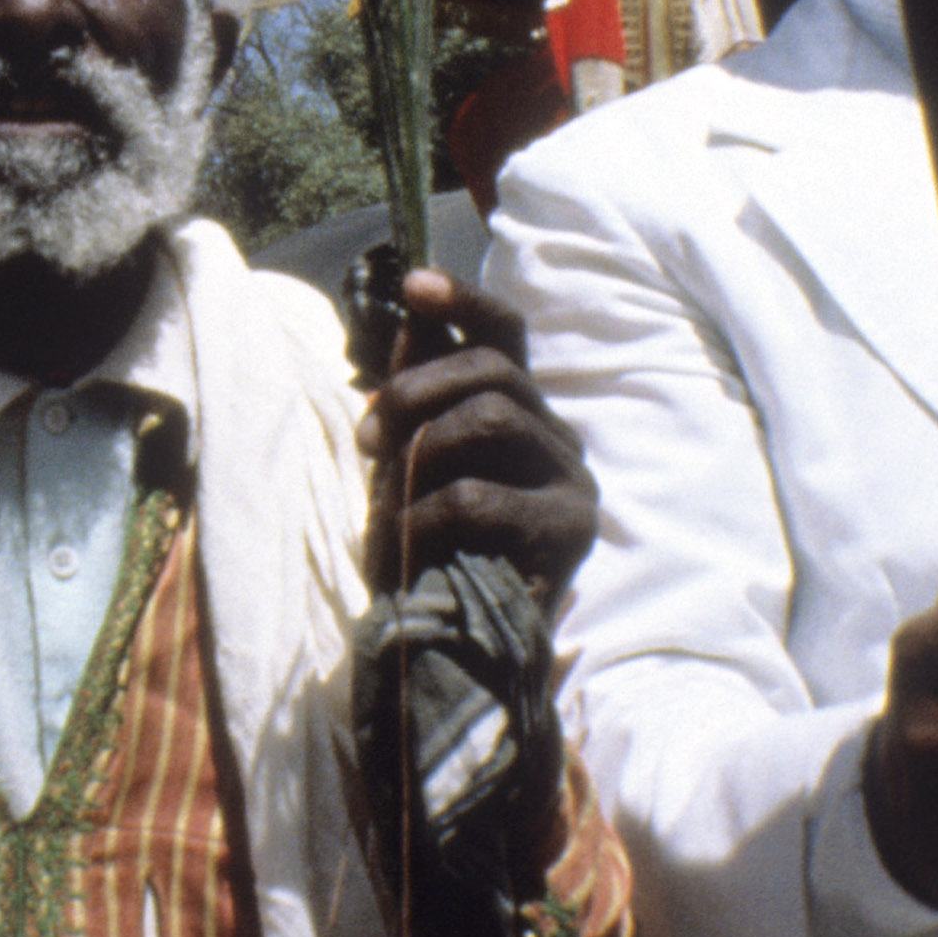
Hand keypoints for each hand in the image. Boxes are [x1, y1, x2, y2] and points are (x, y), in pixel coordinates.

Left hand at [354, 269, 596, 598]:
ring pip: (491, 416)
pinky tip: (406, 541)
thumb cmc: (434, 554)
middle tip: (366, 440)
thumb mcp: (411, 465)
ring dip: (420, 450)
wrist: (460, 651)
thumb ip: (419, 395)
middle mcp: (558, 435)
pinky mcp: (570, 529)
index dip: (462, 302)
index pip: (506, 334)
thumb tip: (408, 316)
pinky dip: (425, 512)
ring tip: (386, 498)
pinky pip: (480, 494)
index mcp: (522, 412)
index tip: (413, 285)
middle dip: (414, 390)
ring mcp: (572, 479)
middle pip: (492, 368)